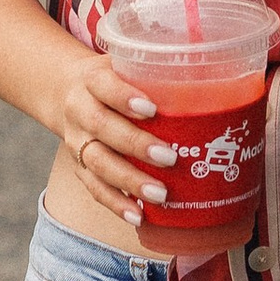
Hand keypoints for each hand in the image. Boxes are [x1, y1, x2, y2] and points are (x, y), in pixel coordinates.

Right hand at [57, 48, 171, 227]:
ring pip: (98, 162)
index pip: (104, 85)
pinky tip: (138, 215)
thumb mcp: (125, 65)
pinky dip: (116, 203)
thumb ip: (155, 72)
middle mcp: (79, 110)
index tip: (152, 109)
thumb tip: (211, 80)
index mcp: (92, 79)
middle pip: (102, 127)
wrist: (67, 93)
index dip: (124, 97)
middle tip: (169, 157)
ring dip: (129, 180)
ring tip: (160, 193)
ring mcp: (77, 141)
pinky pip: (95, 187)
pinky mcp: (79, 167)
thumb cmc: (114, 80)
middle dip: (136, 144)